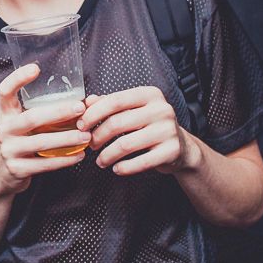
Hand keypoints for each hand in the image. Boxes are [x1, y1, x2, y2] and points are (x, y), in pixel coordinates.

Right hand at [0, 64, 90, 198]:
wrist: (0, 175)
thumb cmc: (20, 142)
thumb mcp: (22, 124)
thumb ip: (45, 112)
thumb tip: (87, 102)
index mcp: (6, 114)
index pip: (5, 91)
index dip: (17, 78)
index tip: (36, 68)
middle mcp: (4, 129)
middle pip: (32, 118)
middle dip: (59, 112)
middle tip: (81, 108)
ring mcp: (9, 150)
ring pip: (41, 142)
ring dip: (67, 138)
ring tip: (86, 136)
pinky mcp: (17, 169)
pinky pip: (44, 164)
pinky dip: (64, 160)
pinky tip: (79, 155)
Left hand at [78, 86, 198, 175]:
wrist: (181, 147)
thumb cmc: (149, 126)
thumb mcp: (132, 110)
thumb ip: (109, 104)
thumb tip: (86, 102)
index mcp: (149, 94)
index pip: (115, 101)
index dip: (93, 114)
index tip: (81, 125)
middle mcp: (161, 109)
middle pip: (117, 123)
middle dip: (98, 136)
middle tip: (90, 145)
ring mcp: (168, 130)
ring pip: (126, 144)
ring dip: (107, 155)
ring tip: (100, 161)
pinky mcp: (172, 151)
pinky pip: (140, 162)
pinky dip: (123, 168)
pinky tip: (116, 168)